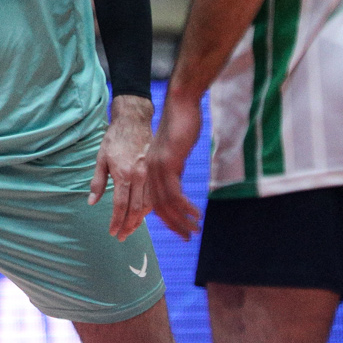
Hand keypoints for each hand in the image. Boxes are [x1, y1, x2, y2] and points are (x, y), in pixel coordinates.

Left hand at [87, 95, 154, 240]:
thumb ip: (97, 182)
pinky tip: (141, 215)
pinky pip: (153, 196)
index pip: (120, 205)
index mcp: (124, 174)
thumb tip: (92, 202)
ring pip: (147, 205)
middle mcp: (139, 177)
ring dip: (139, 220)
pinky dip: (147, 209)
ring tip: (130, 230)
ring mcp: (149, 175)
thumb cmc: (114, 139)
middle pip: (136, 209)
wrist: (134, 122)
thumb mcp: (100, 159)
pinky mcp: (154, 173)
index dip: (116, 221)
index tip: (112, 232)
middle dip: (128, 225)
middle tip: (122, 237)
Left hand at [149, 89, 205, 240]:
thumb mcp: (171, 152)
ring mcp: (157, 168)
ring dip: (180, 220)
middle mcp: (148, 171)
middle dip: (171, 225)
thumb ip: (171, 170)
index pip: (149, 202)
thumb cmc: (177, 126)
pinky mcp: (168, 163)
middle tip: (185, 238)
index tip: (175, 230)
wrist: (180, 105)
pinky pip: (174, 192)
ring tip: (193, 231)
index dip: (160, 219)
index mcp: (146, 170)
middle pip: (155, 207)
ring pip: (165, 203)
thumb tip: (174, 186)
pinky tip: (196, 215)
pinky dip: (184, 207)